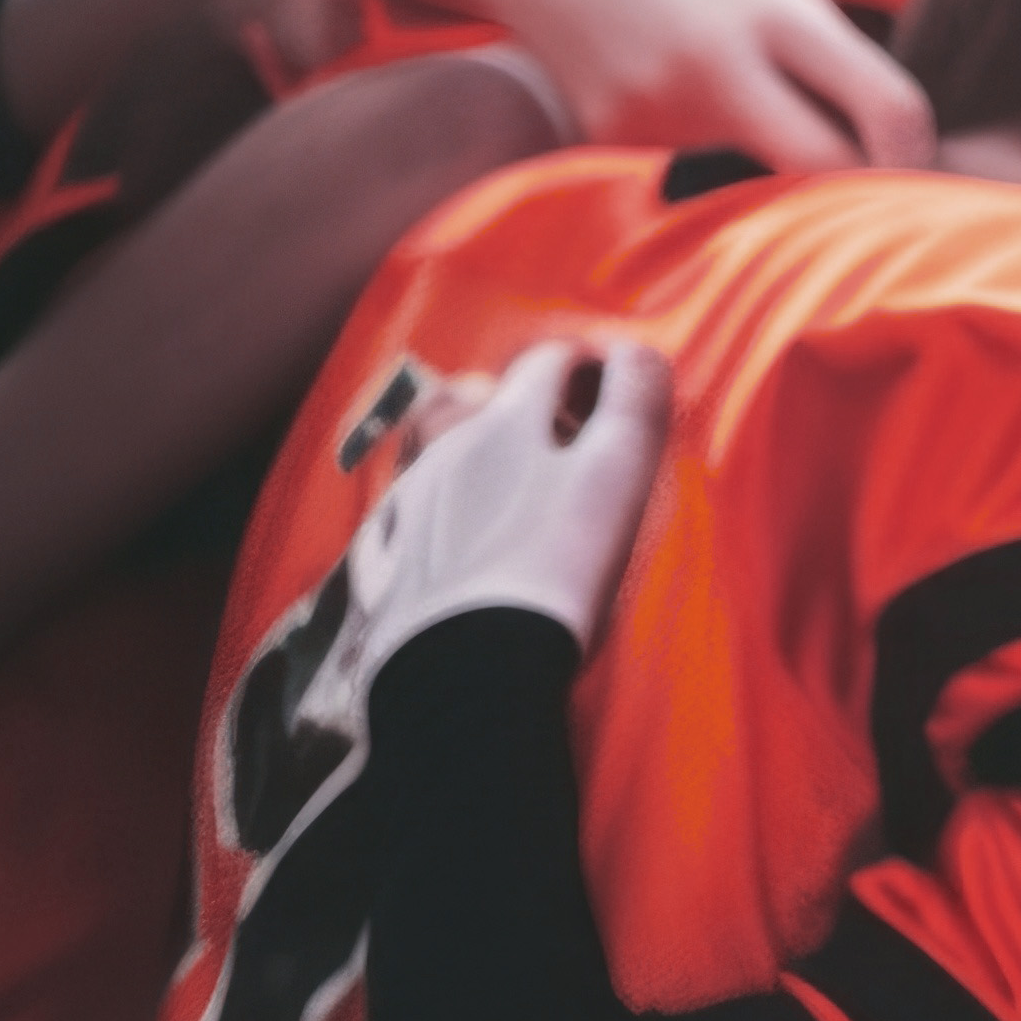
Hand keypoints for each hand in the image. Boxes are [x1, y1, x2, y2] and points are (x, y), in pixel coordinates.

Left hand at [295, 336, 669, 743]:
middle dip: (521, 406)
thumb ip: (634, 405)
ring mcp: (405, 506)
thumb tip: (637, 351)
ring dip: (473, 458)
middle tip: (562, 438)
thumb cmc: (555, 569)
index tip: (612, 379)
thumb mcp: (617, 479)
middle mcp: (445, 451)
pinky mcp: (383, 562)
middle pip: (480, 400)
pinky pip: (406, 517)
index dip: (586, 363)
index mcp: (507, 424)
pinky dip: (436, 515)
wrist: (464, 670)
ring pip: (437, 455)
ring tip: (508, 490)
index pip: (548, 363)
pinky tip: (456, 545)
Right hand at [351, 0, 932, 174]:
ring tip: (736, 111)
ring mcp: (659, 109)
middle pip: (827, 171)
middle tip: (865, 195)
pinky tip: (673, 109)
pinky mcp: (612, 141)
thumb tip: (902, 166)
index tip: (914, 169)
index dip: (915, 156)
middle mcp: (720, 66)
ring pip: (757, 183)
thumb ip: (834, 69)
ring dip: (772, 173)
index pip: (887, 110)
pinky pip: (690, 180)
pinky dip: (704, 164)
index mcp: (781, 15)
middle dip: (855, 192)